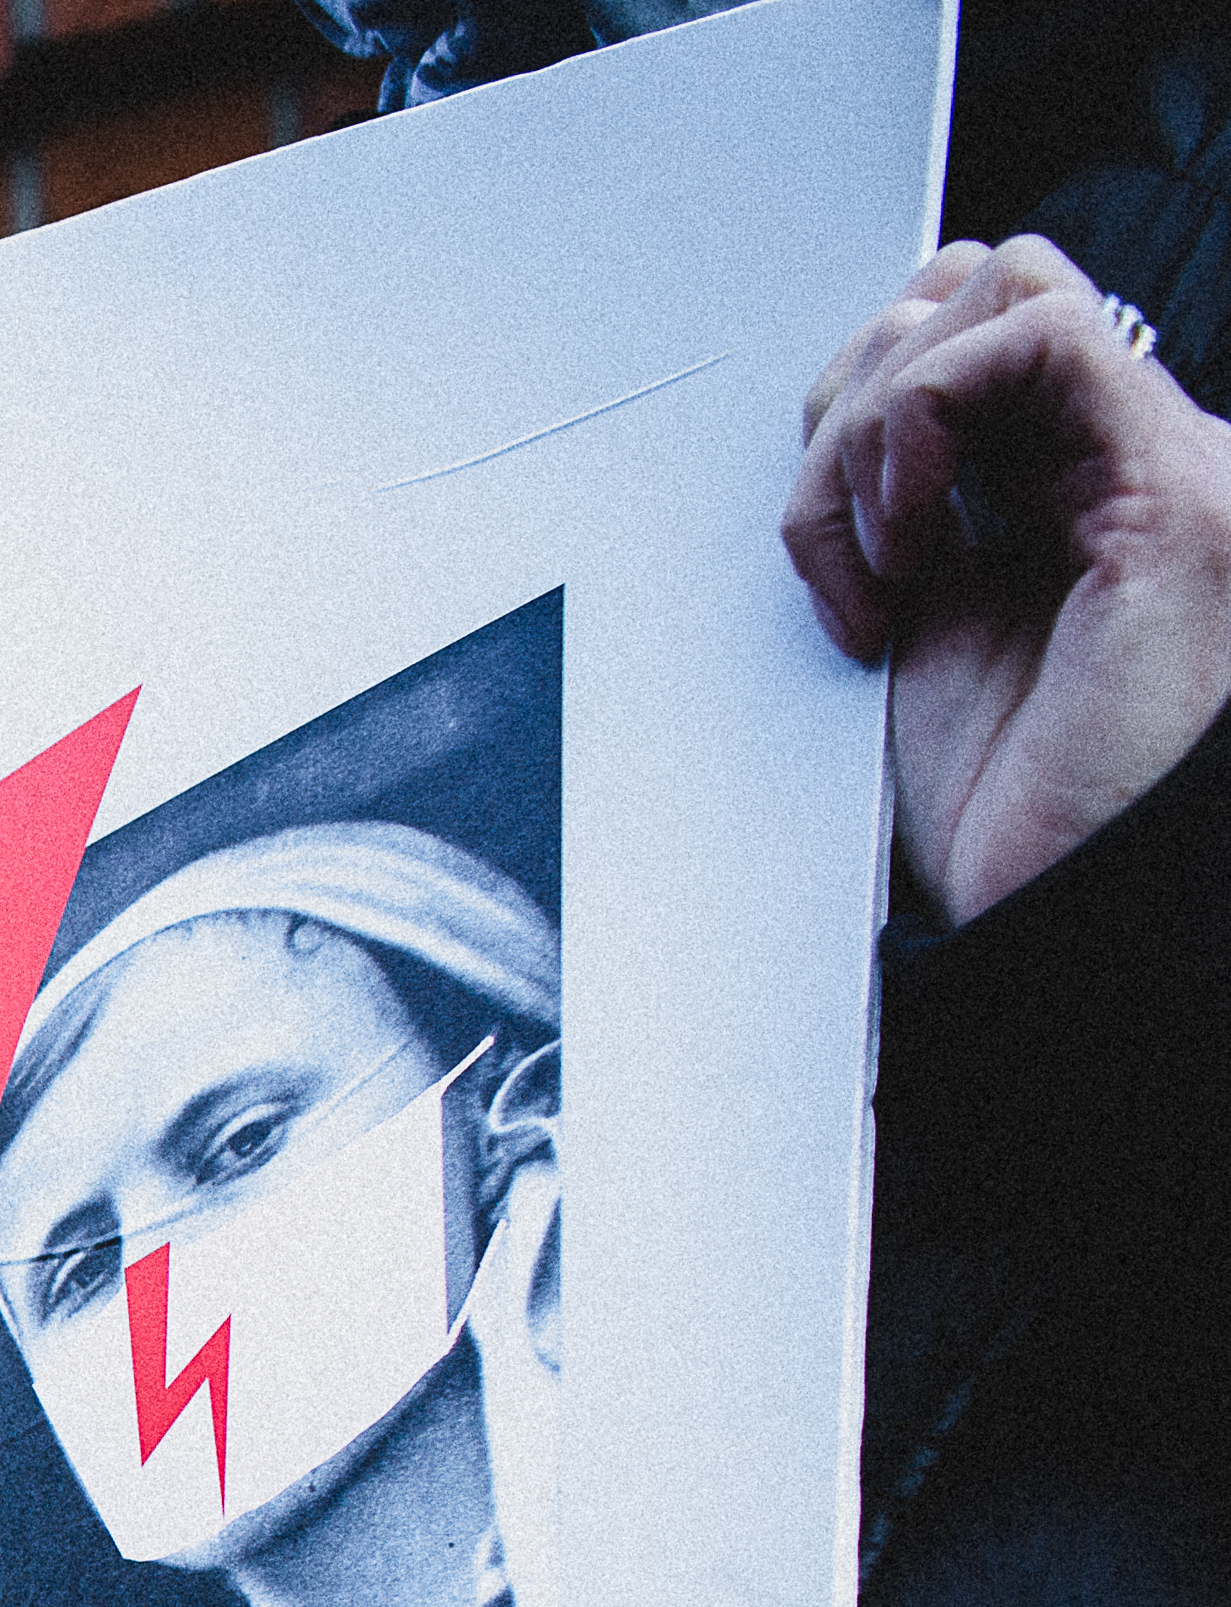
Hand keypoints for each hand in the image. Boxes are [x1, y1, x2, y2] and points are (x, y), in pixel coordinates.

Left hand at [789, 237, 1230, 928]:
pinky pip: (1041, 337)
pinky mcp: (1180, 497)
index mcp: (1075, 489)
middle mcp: (1134, 461)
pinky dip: (925, 420)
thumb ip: (895, 519)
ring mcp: (1172, 468)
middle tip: (838, 554)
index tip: (825, 545)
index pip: (966, 332)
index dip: (856, 402)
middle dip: (855, 395)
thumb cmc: (992, 816)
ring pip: (1000, 287)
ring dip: (873, 421)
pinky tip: (905, 552)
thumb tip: (831, 434)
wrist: (1050, 919)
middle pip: (973, 287)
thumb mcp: (909, 633)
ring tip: (872, 572)